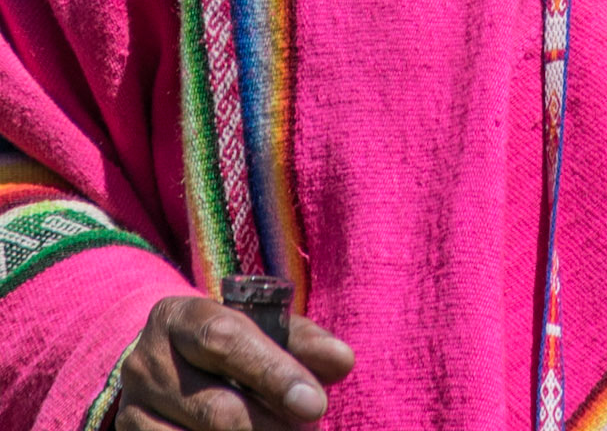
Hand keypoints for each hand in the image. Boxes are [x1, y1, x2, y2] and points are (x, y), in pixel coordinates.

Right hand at [117, 294, 354, 427]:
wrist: (159, 370)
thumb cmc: (223, 349)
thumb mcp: (257, 330)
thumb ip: (300, 343)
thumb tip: (343, 361)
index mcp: (178, 317)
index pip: (225, 341)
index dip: (274, 373)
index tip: (315, 404)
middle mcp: (146, 363)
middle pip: (215, 407)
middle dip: (270, 426)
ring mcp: (133, 412)